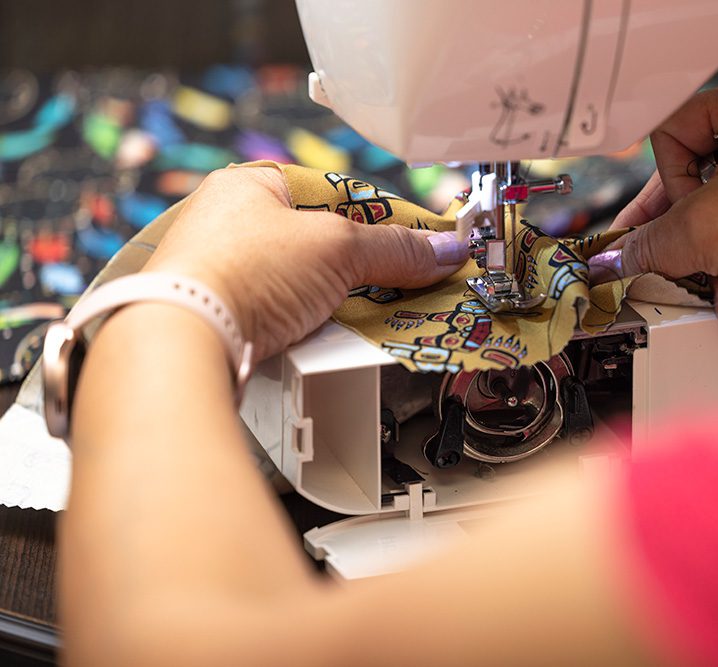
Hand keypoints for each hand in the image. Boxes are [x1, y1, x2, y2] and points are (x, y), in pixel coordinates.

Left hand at [144, 166, 466, 358]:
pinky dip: (309, 326)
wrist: (184, 338)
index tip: (419, 244)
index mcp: (251, 185)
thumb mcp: (337, 246)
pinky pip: (283, 315)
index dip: (383, 220)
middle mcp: (231, 224)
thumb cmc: (245, 270)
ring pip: (304, 283)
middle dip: (362, 267)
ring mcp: (222, 273)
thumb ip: (395, 248)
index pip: (337, 194)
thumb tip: (443, 249)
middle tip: (400, 285)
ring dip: (337, 300)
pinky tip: (323, 337)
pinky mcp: (220, 317)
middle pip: (322, 242)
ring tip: (362, 316)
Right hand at [612, 72, 717, 341]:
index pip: (675, 132)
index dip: (660, 185)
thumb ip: (651, 241)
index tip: (656, 224)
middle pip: (703, 177)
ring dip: (715, 257)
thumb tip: (625, 253)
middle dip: (684, 231)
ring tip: (714, 284)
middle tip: (660, 258)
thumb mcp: (704, 231)